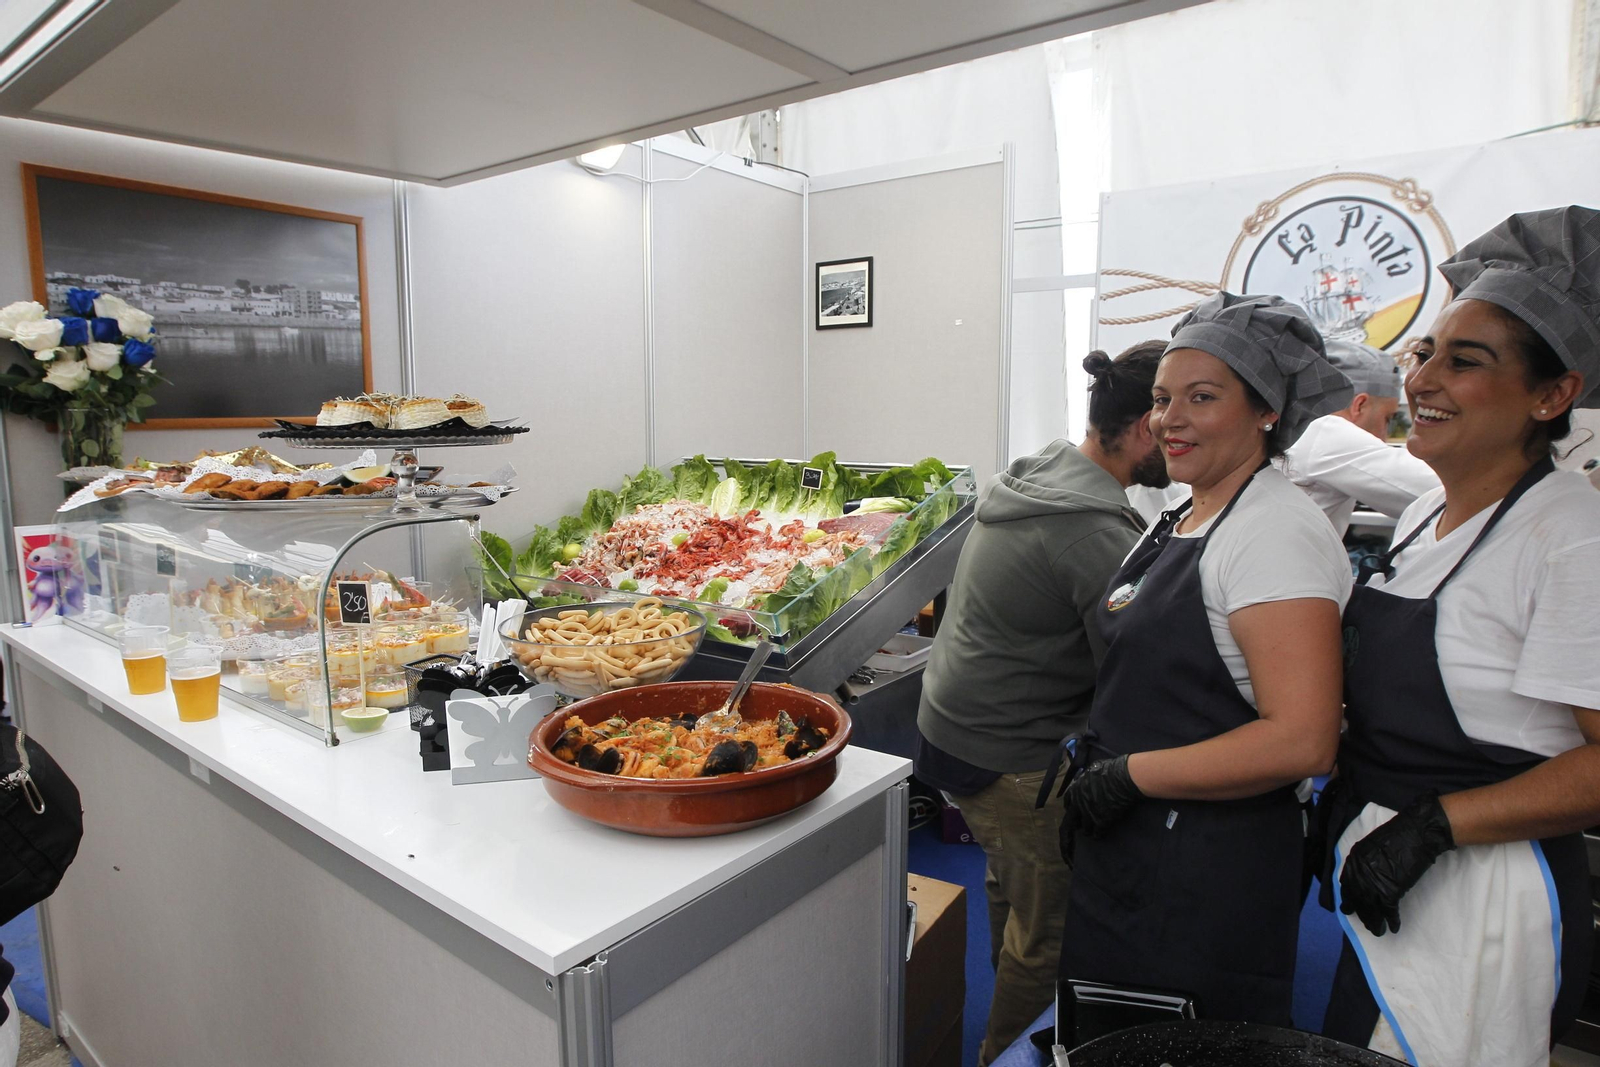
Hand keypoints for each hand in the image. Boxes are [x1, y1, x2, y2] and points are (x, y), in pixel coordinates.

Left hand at [1061, 754, 1144, 840]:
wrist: (1122, 779)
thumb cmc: (1110, 770)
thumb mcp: (1092, 770)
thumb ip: (1087, 778)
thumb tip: (1088, 778)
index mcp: (1076, 789)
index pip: (1068, 801)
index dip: (1070, 806)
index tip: (1073, 809)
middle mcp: (1079, 803)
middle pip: (1072, 819)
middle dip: (1075, 822)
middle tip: (1079, 825)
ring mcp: (1089, 814)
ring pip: (1084, 828)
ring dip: (1087, 830)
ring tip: (1090, 832)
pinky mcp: (1101, 822)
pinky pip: (1097, 833)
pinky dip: (1098, 835)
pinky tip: (1100, 835)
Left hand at [1339, 791, 1454, 935]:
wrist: (1417, 833)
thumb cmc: (1399, 837)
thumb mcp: (1372, 848)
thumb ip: (1364, 864)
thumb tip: (1364, 880)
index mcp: (1354, 860)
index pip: (1346, 885)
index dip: (1348, 898)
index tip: (1350, 909)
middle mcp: (1360, 872)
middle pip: (1357, 900)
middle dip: (1362, 914)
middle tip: (1368, 925)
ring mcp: (1374, 882)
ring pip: (1370, 908)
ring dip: (1374, 922)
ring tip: (1379, 931)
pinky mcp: (1390, 890)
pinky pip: (1388, 911)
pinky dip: (1392, 920)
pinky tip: (1395, 926)